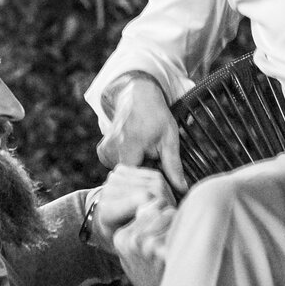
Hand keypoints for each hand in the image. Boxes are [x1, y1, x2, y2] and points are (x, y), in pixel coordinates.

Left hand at [87, 165, 175, 252]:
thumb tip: (169, 219)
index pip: (145, 197)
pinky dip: (161, 186)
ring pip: (156, 180)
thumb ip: (145, 230)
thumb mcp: (132, 242)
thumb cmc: (122, 236)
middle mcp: (109, 190)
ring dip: (167, 194)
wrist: (102, 221)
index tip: (167, 219)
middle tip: (170, 215)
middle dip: (167, 201)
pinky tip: (158, 197)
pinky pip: (153, 174)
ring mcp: (115, 178)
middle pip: (154, 188)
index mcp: (108, 210)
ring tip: (164, 208)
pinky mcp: (121, 170)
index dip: (162, 207)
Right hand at [96, 74, 187, 192]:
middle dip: (145, 175)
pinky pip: (117, 167)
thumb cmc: (155, 115)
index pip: (138, 181)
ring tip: (146, 154)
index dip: (151, 182)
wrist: (136, 97)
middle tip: (155, 160)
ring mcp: (104, 151)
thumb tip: (182, 189)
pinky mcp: (102, 152)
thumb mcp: (169, 138)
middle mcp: (112, 149)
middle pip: (131, 179)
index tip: (161, 176)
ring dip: (137, 169)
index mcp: (128, 146)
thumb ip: (173, 165)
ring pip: (124, 174)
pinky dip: (128, 163)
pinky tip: (136, 152)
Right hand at [114, 197, 176, 285]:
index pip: (150, 205)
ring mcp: (145, 245)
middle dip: (173, 221)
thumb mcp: (138, 250)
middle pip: (163, 209)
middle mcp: (131, 239)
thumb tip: (156, 200)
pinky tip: (183, 254)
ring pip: (173, 217)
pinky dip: (188, 237)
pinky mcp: (161, 251)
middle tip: (173, 245)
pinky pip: (182, 229)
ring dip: (182, 228)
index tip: (165, 236)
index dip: (164, 216)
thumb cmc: (153, 273)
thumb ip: (142, 224)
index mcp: (122, 237)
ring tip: (178, 250)